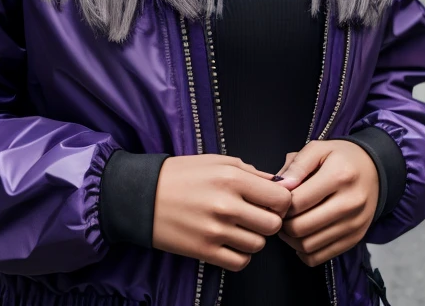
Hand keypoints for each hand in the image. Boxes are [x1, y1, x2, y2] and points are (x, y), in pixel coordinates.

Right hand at [152, 154, 291, 271]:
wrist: (142, 195)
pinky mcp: (205, 252)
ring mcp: (216, 231)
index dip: (282, 201)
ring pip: (258, 245)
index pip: (281, 198)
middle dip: (269, 220)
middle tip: (256, 215)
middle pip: (273, 225)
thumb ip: (250, 172)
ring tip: (238, 226)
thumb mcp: (216, 161)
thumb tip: (280, 184)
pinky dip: (240, 255)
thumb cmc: (182, 174)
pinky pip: (240, 262)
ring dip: (253, 237)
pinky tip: (230, 242)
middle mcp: (226, 205)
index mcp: (232, 178)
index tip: (272, 201)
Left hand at [273, 140, 378, 266]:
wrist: (374, 170)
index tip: (277, 199)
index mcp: (339, 176)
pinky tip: (302, 236)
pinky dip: (304, 251)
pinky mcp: (354, 239)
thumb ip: (296, 165)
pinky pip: (320, 258)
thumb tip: (279, 186)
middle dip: (283, 223)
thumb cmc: (340, 157)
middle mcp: (349, 204)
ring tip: (287, 224)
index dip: (280, 203)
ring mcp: (354, 225)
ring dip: (290, 239)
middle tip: (279, 214)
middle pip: (301, 227)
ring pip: (308, 246)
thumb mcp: (318, 148)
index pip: (298, 201)